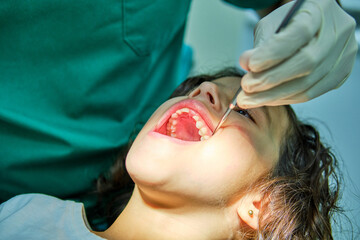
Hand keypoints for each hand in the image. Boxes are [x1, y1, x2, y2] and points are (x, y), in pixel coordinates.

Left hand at [237, 0, 357, 107]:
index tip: (251, 65)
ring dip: (273, 95)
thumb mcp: (272, 24)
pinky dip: (285, 98)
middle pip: (306, 62)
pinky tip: (267, 99)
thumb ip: (260, 44)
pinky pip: (311, 93)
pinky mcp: (340, 74)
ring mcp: (344, 54)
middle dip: (271, 79)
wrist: (313, 26)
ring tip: (249, 99)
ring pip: (308, 83)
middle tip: (246, 87)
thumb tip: (246, 64)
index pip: (300, 33)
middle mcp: (338, 32)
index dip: (274, 53)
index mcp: (320, 10)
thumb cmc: (291, 22)